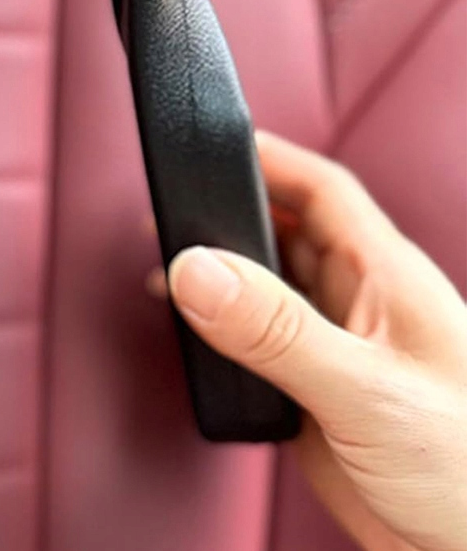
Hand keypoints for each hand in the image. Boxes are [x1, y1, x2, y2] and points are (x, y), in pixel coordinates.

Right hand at [151, 131, 466, 550]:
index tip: (204, 145)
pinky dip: (222, 342)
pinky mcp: (319, 404)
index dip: (266, 157)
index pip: (320, 190)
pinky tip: (197, 349)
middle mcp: (359, 308)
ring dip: (220, 281)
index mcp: (386, 280)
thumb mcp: (366, 390)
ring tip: (164, 279)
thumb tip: (195, 270)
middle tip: (163, 219)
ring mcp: (338, 357)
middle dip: (225, 218)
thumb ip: (276, 330)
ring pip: (269, 293)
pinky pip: (260, 353)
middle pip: (285, 234)